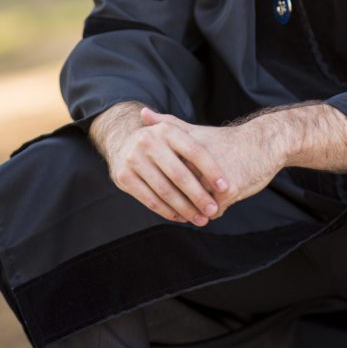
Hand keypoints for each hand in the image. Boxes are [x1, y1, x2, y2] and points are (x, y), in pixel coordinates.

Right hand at [94, 103, 229, 226]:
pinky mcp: (123, 177)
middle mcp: (148, 141)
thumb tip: (222, 169)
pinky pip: (150, 199)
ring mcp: (134, 159)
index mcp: (166, 129)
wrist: (121, 141)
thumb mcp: (175, 134)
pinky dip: (167, 211)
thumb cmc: (160, 141)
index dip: (211, 170)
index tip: (225, 187)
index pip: (194, 151)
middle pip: (179, 175)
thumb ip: (198, 146)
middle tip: (212, 210)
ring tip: (199, 219)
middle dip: (198, 196)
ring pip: (165, 191)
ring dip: (184, 208)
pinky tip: (180, 217)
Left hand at [141, 108, 285, 219]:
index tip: (164, 194)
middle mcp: (195, 162)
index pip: (164, 176)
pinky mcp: (227, 189)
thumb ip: (169, 124)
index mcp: (185, 149)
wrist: (263, 144)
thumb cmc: (228, 141)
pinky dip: (216, 210)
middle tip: (182, 210)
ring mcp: (210, 177)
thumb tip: (143, 112)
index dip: (162, 188)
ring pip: (195, 206)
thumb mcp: (197, 131)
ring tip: (202, 210)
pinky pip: (214, 210)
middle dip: (179, 204)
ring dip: (197, 211)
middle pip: (177, 194)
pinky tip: (219, 205)